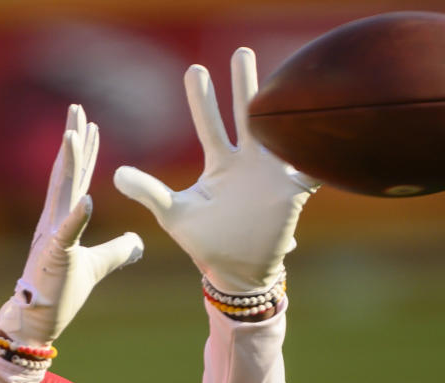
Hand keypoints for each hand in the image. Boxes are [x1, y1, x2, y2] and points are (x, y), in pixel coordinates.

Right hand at [0, 105, 143, 346]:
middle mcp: (54, 220)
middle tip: (77, 109)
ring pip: (62, 192)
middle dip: (73, 140)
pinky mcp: (55, 256)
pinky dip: (77, 216)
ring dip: (70, 163)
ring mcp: (53, 236)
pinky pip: (67, 233)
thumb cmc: (62, 291)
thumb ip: (118, 250)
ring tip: (74, 135)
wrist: (38, 318)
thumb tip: (140, 242)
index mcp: (63, 220)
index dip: (85, 151)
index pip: (77, 178)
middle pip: (66, 173)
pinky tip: (87, 198)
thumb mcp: (98, 265)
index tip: (90, 124)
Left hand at [114, 47, 317, 294]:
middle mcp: (247, 162)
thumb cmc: (205, 242)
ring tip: (288, 78)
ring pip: (279, 131)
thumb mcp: (174, 215)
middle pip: (245, 115)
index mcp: (219, 165)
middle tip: (240, 51)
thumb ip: (149, 191)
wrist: (237, 270)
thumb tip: (116, 173)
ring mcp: (272, 174)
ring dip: (283, 107)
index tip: (194, 70)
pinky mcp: (292, 192)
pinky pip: (311, 169)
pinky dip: (321, 156)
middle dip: (244, 84)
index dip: (201, 99)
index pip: (208, 124)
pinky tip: (328, 135)